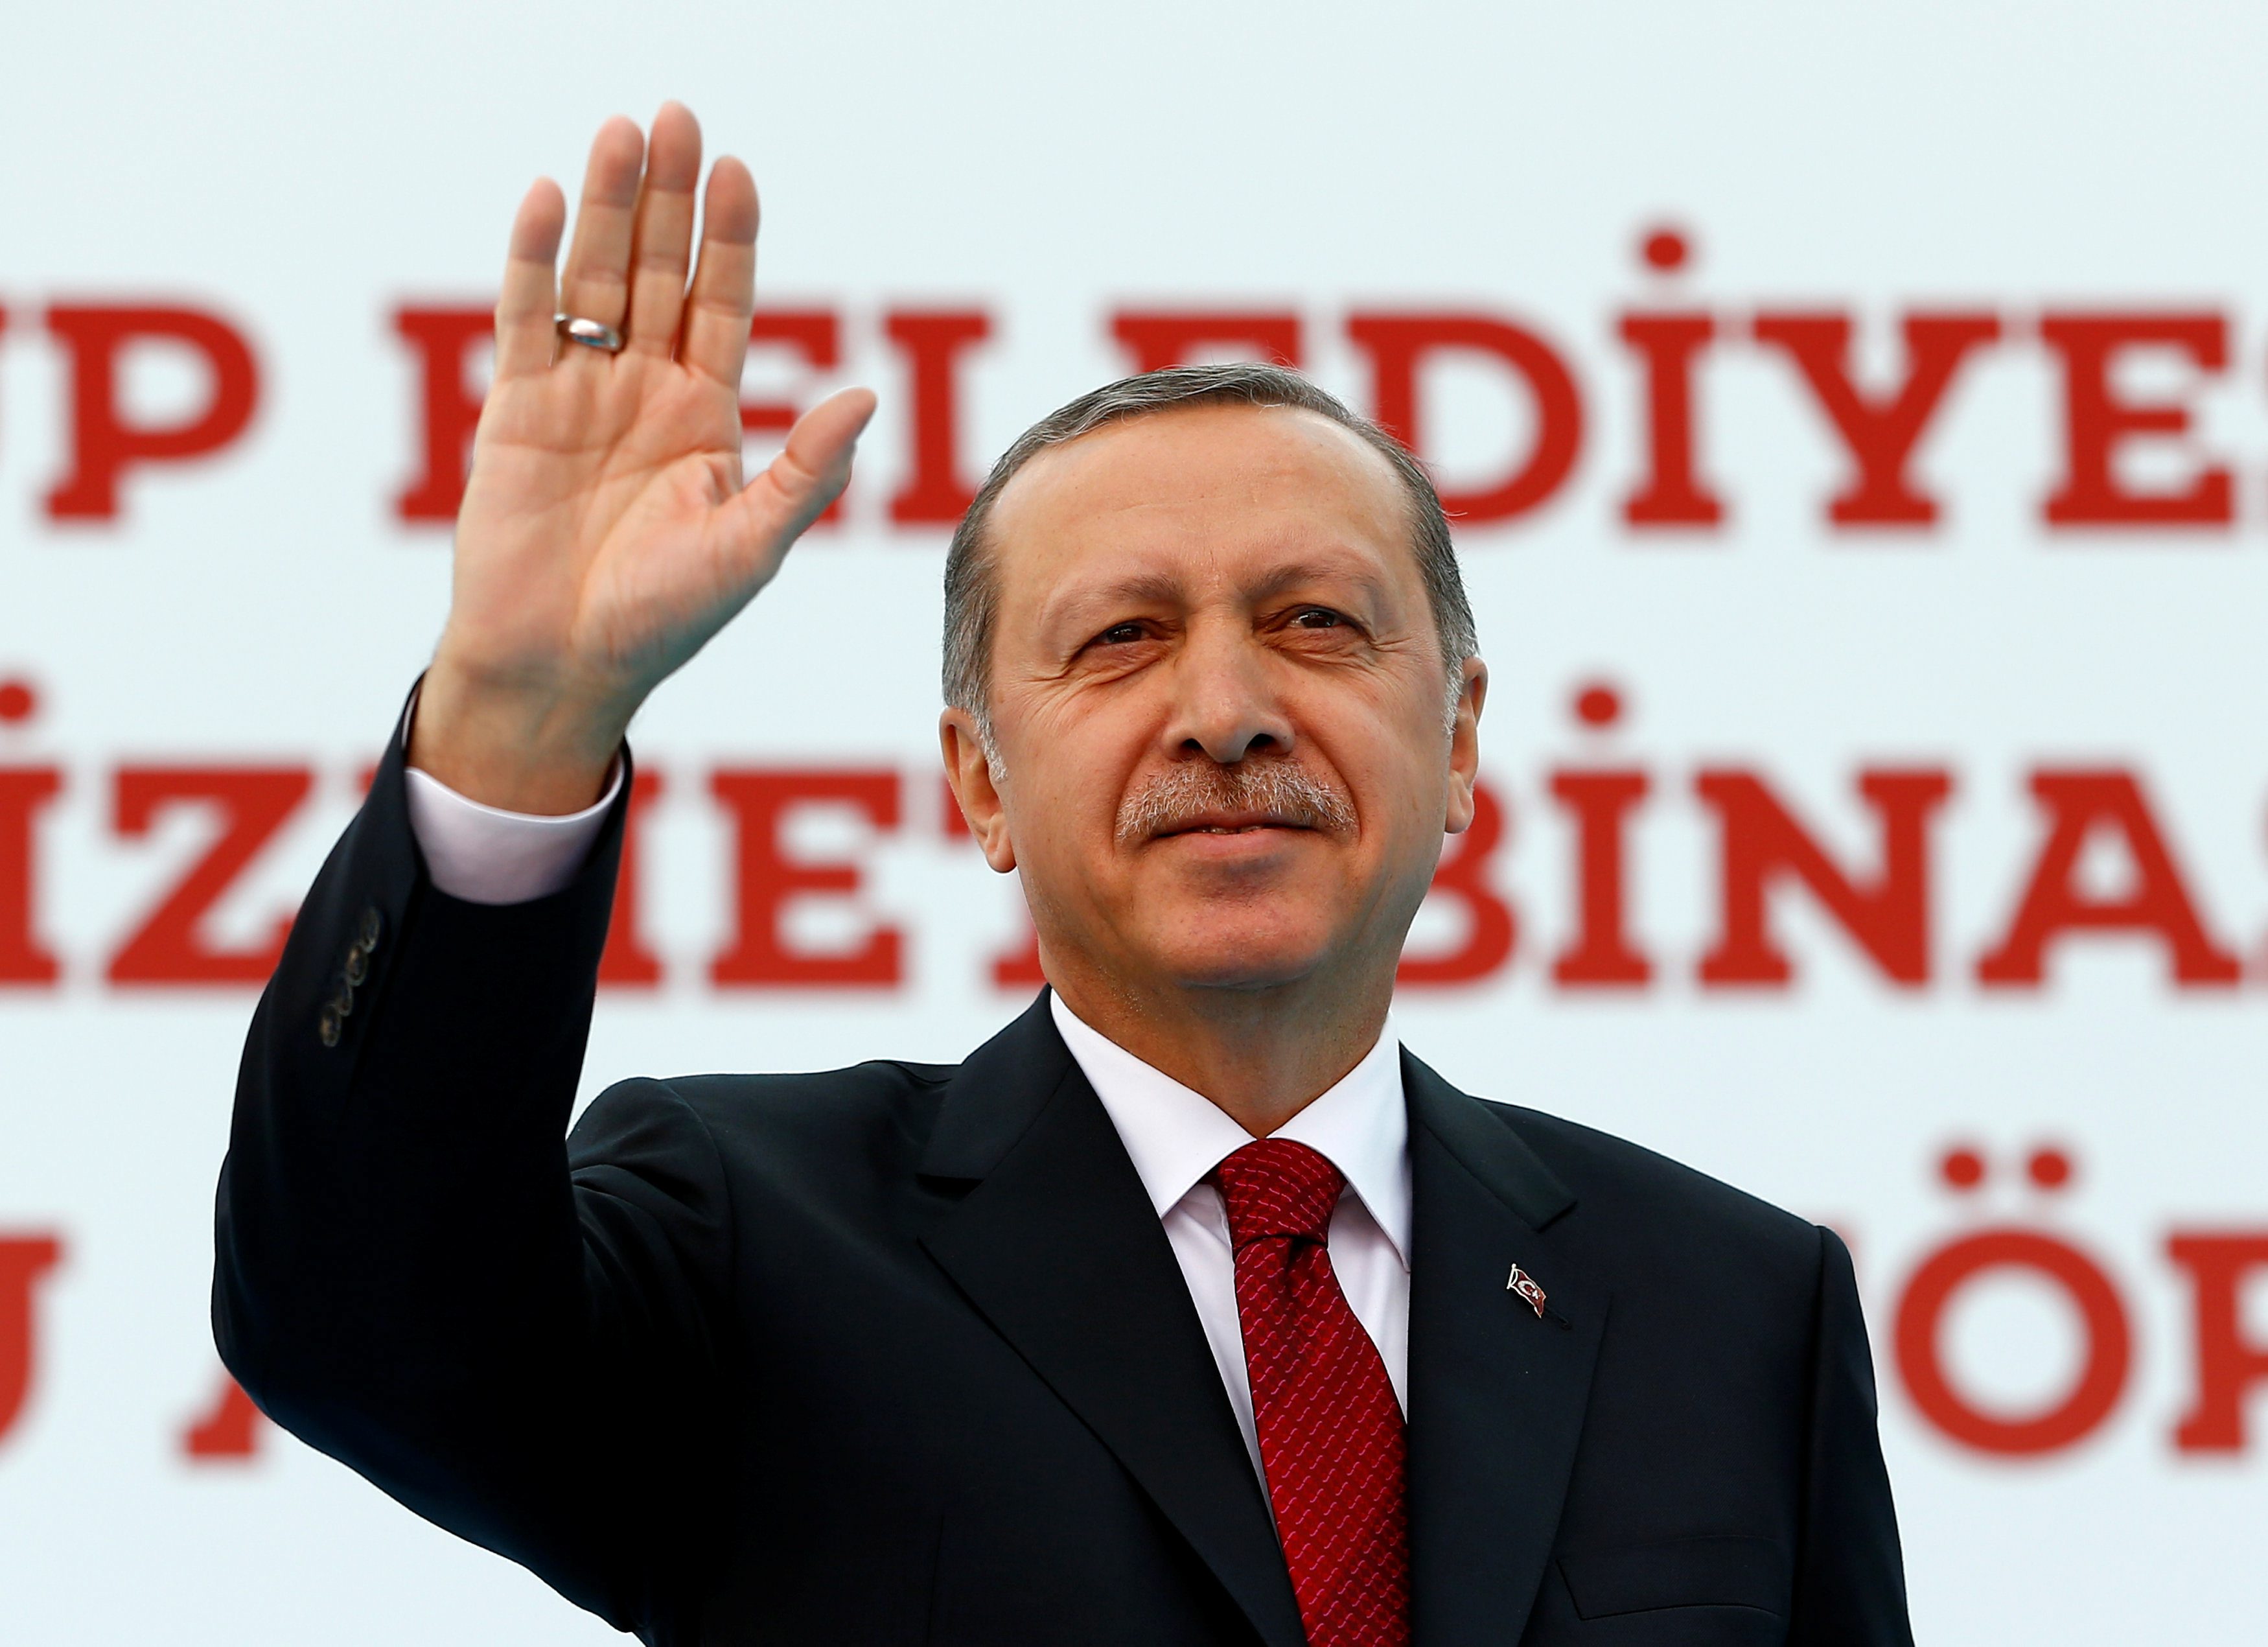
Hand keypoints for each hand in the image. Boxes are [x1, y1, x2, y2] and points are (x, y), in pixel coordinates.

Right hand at [411, 104, 875, 811]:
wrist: (563, 666)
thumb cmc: (664, 619)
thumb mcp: (751, 545)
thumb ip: (805, 472)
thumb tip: (866, 395)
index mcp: (706, 416)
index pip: (723, 304)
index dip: (730, 237)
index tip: (738, 170)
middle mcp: (645, 391)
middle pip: (661, 272)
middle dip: (670, 196)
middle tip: (678, 115)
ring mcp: (578, 394)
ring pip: (597, 280)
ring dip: (609, 208)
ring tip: (622, 133)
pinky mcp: (516, 409)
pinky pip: (527, 318)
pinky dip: (535, 259)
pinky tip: (551, 197)